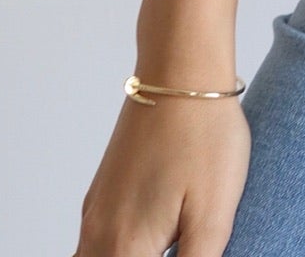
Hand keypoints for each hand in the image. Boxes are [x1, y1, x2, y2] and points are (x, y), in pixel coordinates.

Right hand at [74, 89, 249, 256]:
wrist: (181, 67)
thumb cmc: (204, 136)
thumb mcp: (213, 216)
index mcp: (125, 249)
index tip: (182, 252)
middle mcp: (98, 234)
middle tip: (173, 247)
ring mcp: (96, 211)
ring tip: (162, 245)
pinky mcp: (103, 192)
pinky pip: (91, 247)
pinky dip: (109, 256)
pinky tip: (144, 246)